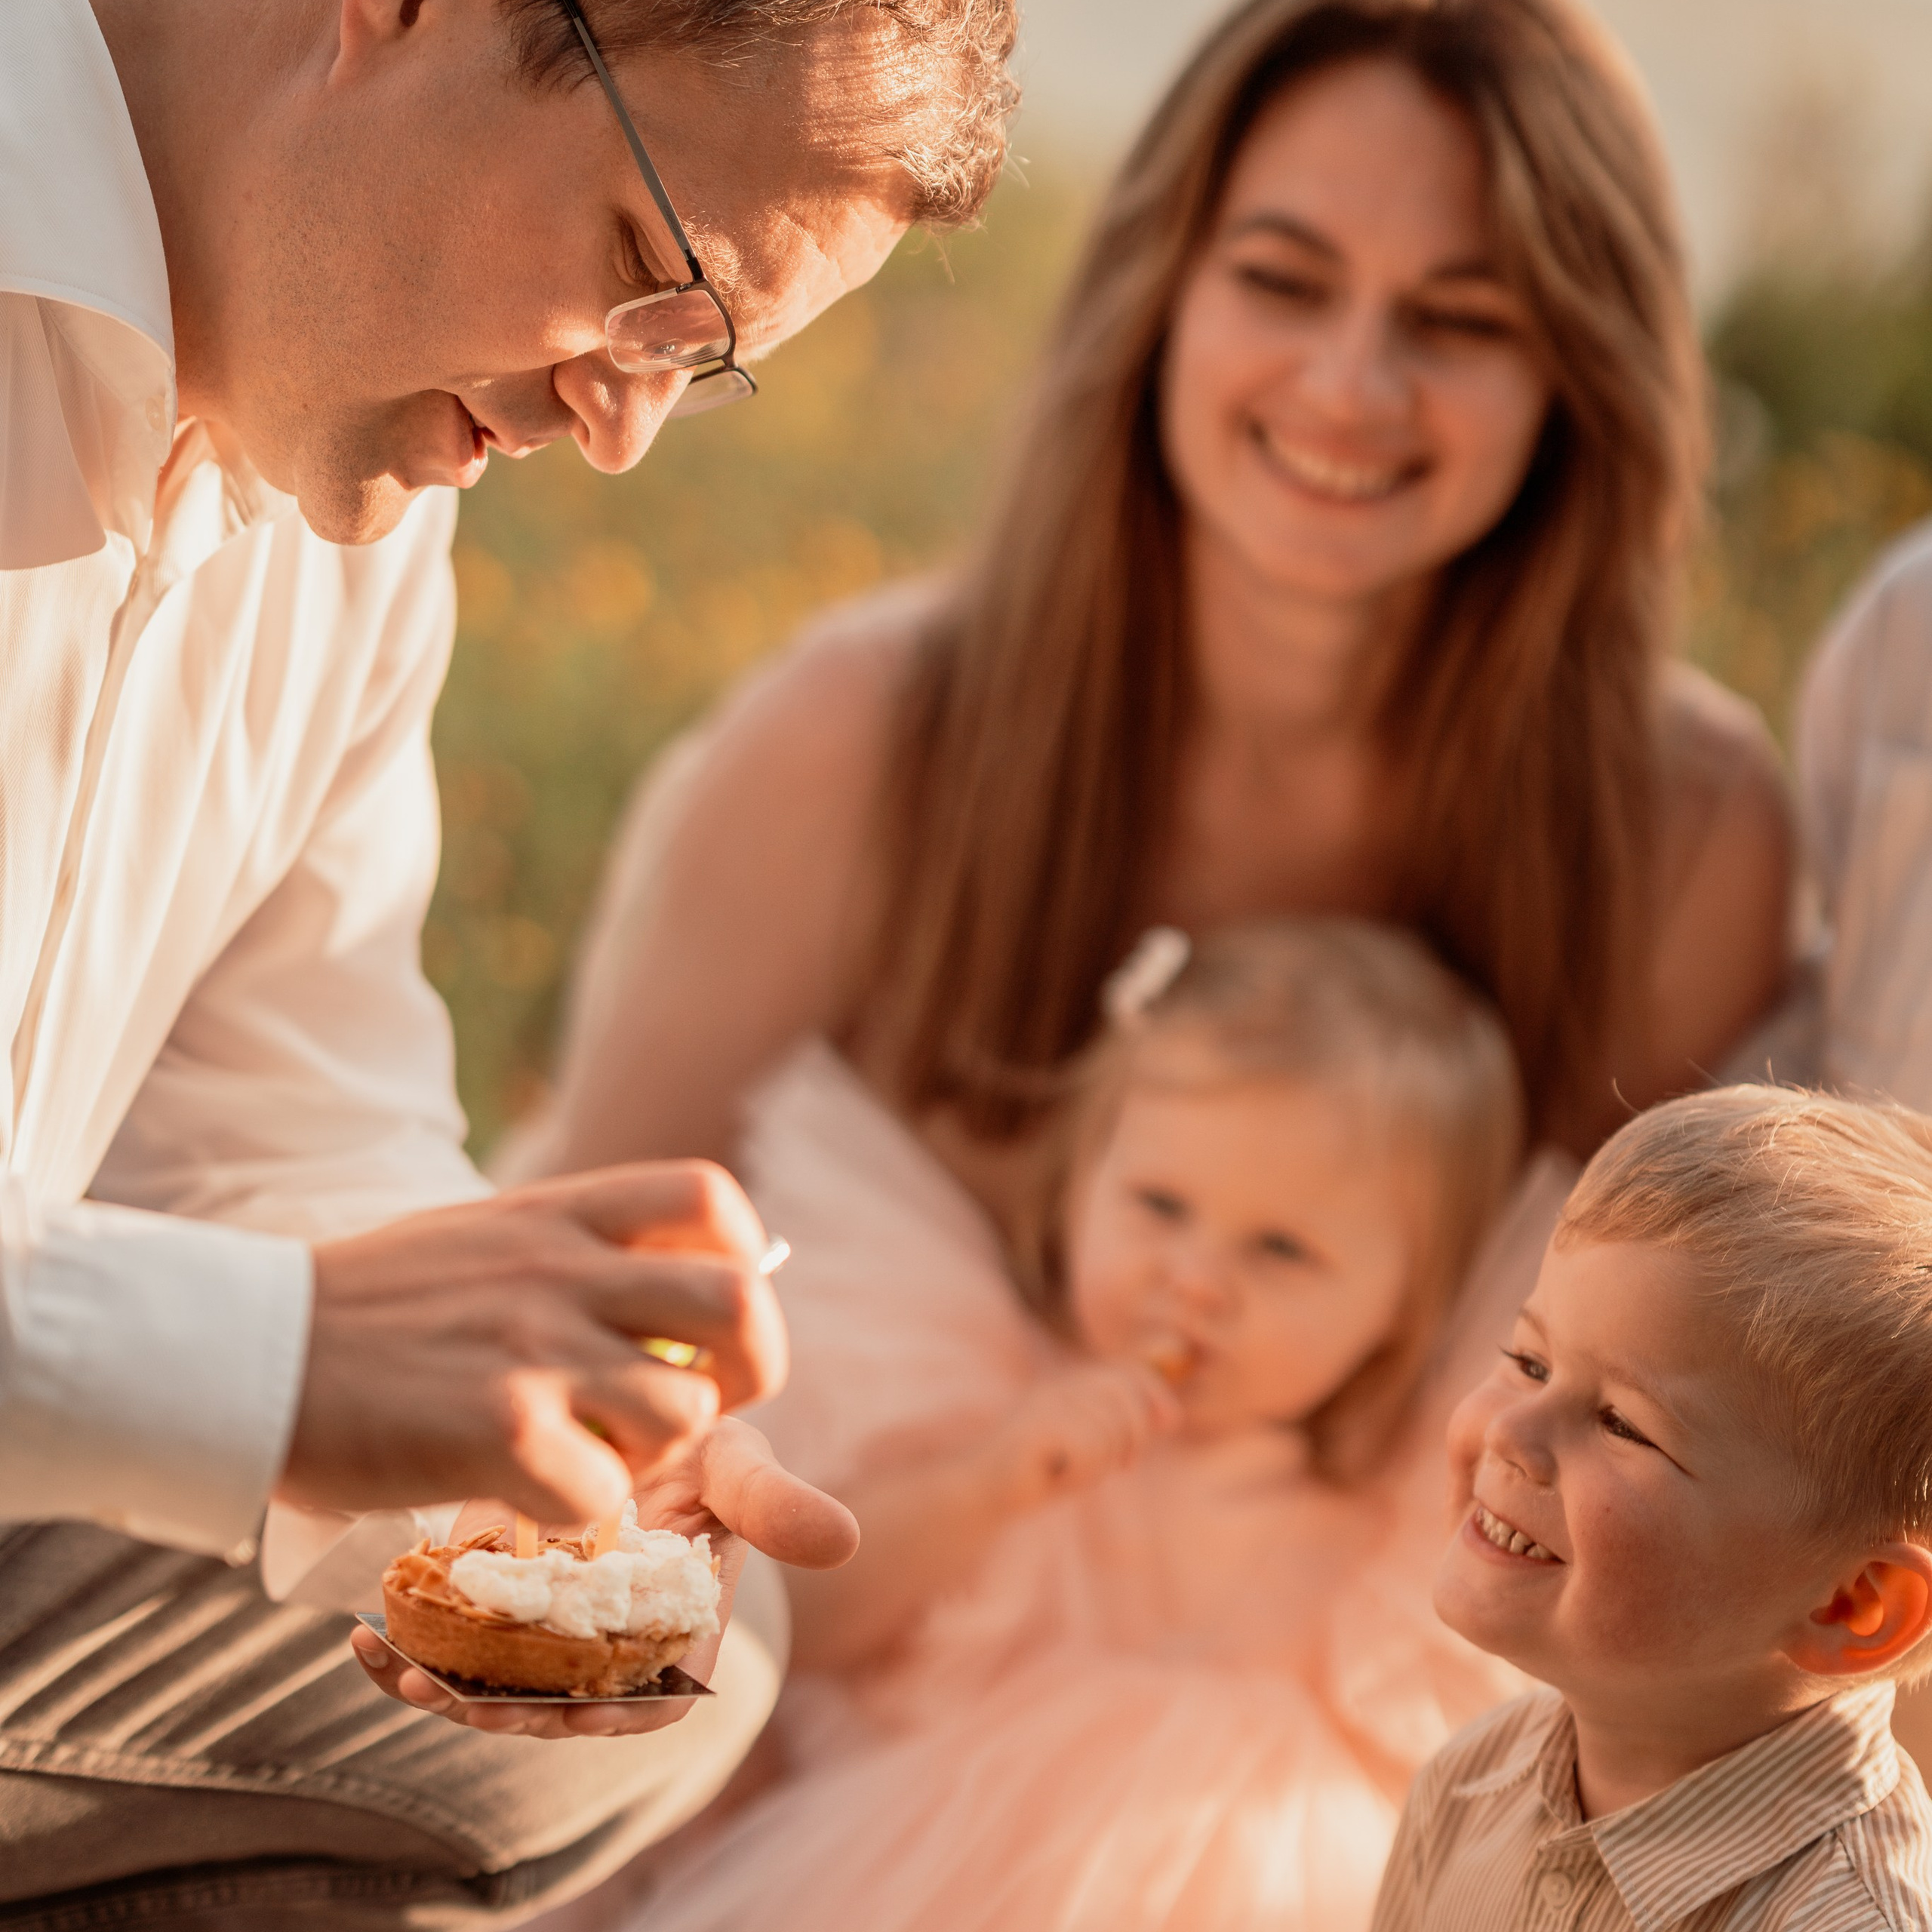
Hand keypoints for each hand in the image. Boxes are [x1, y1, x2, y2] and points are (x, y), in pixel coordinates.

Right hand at [284, 1164, 788, 1523]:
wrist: (247, 1354)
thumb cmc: (364, 1311)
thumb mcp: (482, 1241)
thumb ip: (572, 1253)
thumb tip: (666, 1291)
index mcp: (561, 1214)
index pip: (711, 1200)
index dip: (741, 1258)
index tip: (703, 1315)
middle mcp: (563, 1269)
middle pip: (741, 1303)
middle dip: (748, 1369)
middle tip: (696, 1406)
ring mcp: (535, 1346)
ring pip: (687, 1412)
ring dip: (656, 1455)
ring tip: (592, 1457)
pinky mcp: (499, 1428)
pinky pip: (607, 1491)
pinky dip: (583, 1513)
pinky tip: (529, 1498)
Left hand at [349, 1419, 858, 1738]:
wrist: (624, 1400)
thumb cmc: (694, 1435)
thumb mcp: (735, 1463)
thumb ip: (777, 1505)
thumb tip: (844, 1541)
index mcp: (670, 1633)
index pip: (638, 1703)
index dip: (600, 1715)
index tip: (567, 1706)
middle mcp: (603, 1645)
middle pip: (552, 1707)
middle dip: (503, 1710)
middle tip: (454, 1691)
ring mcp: (542, 1628)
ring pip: (491, 1688)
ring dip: (444, 1688)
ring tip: (399, 1665)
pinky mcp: (490, 1602)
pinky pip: (445, 1648)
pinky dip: (405, 1652)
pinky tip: (364, 1636)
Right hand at [982, 1362, 1179, 1513]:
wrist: (984, 1493)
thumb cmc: (1041, 1474)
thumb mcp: (1090, 1447)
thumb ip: (1123, 1428)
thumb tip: (1169, 1416)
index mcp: (1072, 1385)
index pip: (1127, 1371)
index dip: (1155, 1392)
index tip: (1171, 1422)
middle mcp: (1060, 1387)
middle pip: (1125, 1396)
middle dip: (1137, 1434)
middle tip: (1124, 1465)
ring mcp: (1048, 1403)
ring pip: (1110, 1429)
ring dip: (1101, 1463)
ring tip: (1072, 1471)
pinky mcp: (1039, 1426)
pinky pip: (1090, 1449)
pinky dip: (1083, 1473)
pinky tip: (1057, 1476)